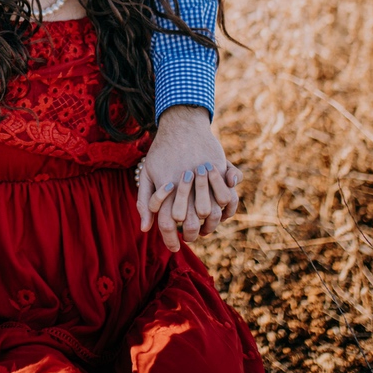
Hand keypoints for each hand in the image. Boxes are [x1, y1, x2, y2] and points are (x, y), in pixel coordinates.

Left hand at [137, 105, 241, 250]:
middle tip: (188, 239)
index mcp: (166, 187)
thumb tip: (144, 229)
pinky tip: (219, 214)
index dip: (170, 240)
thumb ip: (144, 201)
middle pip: (191, 223)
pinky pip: (228, 198)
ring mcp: (204, 177)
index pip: (167, 223)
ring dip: (209, 226)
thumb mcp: (147, 173)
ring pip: (212, 214)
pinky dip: (226, 210)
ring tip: (203, 230)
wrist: (182, 124)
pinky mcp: (219, 170)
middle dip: (190, 235)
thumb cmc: (161, 151)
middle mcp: (186, 185)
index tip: (174, 248)